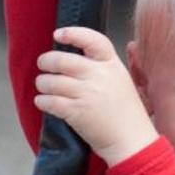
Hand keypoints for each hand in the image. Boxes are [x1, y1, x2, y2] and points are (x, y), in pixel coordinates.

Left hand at [34, 26, 157, 165]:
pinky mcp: (77, 112)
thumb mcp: (123, 81)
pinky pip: (51, 101)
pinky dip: (42, 101)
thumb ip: (105, 66)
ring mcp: (88, 94)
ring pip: (52, 81)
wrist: (132, 141)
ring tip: (42, 85)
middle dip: (47, 61)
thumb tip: (78, 53)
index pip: (92, 40)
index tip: (58, 34)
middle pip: (63, 60)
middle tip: (43, 64)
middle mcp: (100, 76)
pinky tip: (42, 101)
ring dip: (42, 83)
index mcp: (112, 65)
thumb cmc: (126, 113)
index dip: (73, 34)